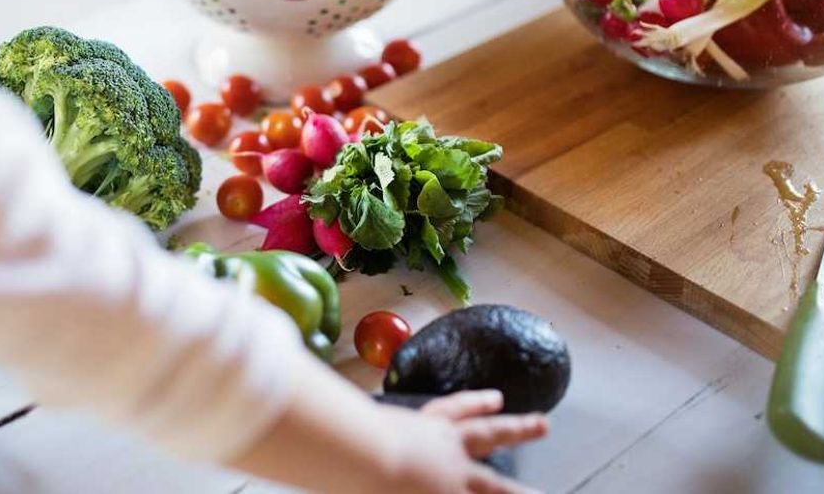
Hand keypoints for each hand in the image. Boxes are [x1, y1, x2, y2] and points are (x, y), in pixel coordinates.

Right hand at [230, 358, 549, 493]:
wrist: (367, 461)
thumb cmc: (348, 434)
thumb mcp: (337, 408)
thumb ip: (317, 389)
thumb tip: (279, 345)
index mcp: (422, 425)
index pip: (451, 411)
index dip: (474, 404)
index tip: (498, 397)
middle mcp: (446, 452)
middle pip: (490, 438)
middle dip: (518, 429)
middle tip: (544, 423)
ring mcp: (456, 481)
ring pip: (501, 488)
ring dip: (526, 493)